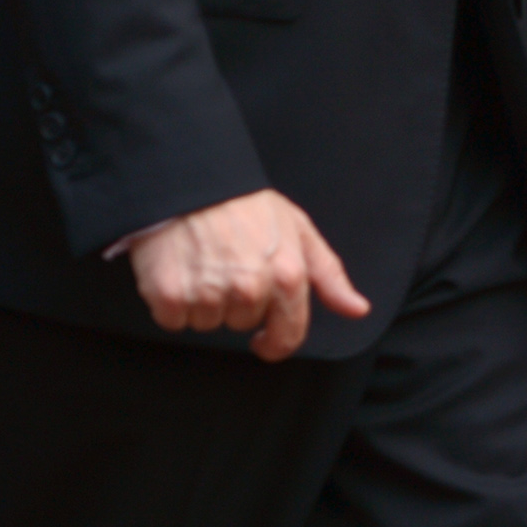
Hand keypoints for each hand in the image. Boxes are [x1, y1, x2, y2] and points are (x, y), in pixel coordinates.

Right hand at [127, 188, 369, 361]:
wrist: (193, 184)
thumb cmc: (246, 205)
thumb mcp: (301, 232)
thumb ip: (329, 276)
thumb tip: (356, 308)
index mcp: (287, 276)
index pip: (288, 336)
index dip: (276, 343)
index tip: (264, 340)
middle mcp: (249, 289)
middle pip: (242, 325)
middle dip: (236, 303)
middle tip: (228, 265)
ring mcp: (209, 293)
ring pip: (208, 323)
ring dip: (204, 301)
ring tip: (204, 263)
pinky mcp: (170, 295)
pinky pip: (173, 319)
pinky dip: (172, 302)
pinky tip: (181, 271)